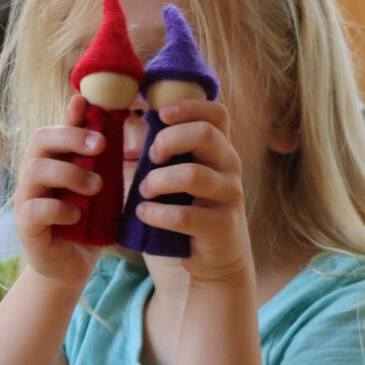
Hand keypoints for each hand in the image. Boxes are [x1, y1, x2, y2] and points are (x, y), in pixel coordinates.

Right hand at [14, 94, 103, 287]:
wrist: (72, 265)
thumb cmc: (87, 222)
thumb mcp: (99, 188)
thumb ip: (101, 160)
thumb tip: (112, 124)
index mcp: (53, 161)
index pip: (55, 127)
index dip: (69, 114)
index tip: (86, 102)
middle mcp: (34, 174)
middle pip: (40, 140)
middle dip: (71, 137)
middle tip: (101, 146)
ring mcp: (26, 199)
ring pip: (34, 170)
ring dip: (69, 173)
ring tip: (96, 186)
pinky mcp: (26, 226)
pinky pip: (34, 209)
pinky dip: (59, 208)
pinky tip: (78, 215)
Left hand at [136, 99, 253, 281]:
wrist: (217, 258)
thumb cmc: (190, 208)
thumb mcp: (182, 175)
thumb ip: (167, 151)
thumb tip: (133, 119)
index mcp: (220, 149)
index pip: (218, 113)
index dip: (189, 106)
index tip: (161, 114)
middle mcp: (230, 167)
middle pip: (205, 134)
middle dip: (168, 140)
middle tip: (151, 157)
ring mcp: (230, 196)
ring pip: (193, 174)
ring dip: (158, 180)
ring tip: (144, 191)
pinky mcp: (223, 226)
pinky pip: (186, 216)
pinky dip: (158, 213)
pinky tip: (144, 214)